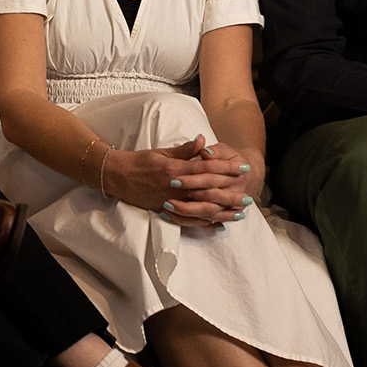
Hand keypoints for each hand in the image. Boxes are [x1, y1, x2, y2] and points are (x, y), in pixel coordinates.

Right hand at [102, 135, 255, 226]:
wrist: (118, 176)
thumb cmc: (140, 162)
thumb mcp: (162, 152)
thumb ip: (184, 150)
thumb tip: (202, 141)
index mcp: (175, 169)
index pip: (207, 168)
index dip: (226, 168)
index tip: (242, 168)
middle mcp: (175, 188)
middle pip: (208, 191)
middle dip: (230, 193)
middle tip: (249, 195)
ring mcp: (171, 202)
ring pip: (202, 209)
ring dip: (222, 211)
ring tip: (239, 212)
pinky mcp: (167, 212)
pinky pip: (190, 221)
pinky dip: (205, 223)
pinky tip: (219, 225)